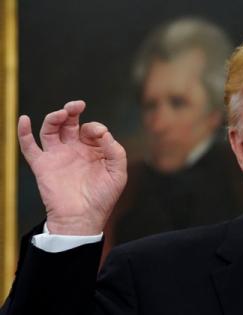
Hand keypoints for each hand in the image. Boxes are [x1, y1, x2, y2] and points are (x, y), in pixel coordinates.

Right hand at [18, 101, 126, 234]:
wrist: (82, 219)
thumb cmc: (102, 198)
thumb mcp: (117, 173)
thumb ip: (115, 151)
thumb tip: (103, 132)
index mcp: (93, 150)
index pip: (92, 129)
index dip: (95, 128)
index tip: (100, 136)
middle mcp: (74, 149)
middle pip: (70, 122)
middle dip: (72, 110)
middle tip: (77, 105)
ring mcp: (57, 156)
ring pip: (51, 129)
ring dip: (54, 117)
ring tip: (62, 113)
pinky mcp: (42, 165)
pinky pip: (29, 146)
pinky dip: (23, 132)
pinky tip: (25, 119)